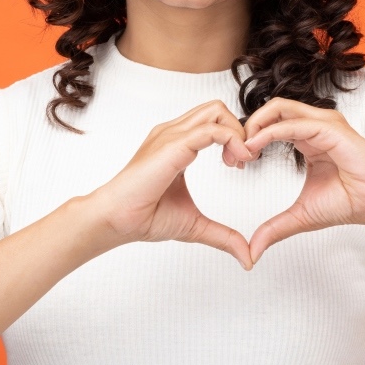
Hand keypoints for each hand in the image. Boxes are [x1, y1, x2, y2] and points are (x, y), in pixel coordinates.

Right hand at [90, 100, 258, 269]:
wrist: (117, 220)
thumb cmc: (144, 216)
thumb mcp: (195, 225)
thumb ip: (222, 235)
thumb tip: (247, 256)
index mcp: (176, 144)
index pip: (213, 121)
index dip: (234, 138)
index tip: (239, 164)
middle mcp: (174, 133)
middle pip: (217, 108)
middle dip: (240, 129)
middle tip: (243, 160)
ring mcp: (172, 135)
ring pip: (216, 110)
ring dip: (238, 133)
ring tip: (238, 162)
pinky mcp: (173, 145)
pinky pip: (212, 129)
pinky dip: (232, 140)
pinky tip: (234, 163)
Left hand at [243, 98, 364, 262]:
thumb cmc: (350, 202)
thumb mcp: (301, 216)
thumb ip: (275, 228)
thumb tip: (252, 251)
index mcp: (307, 137)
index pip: (269, 123)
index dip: (247, 138)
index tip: (233, 163)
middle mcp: (314, 125)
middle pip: (270, 110)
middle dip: (245, 127)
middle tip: (231, 155)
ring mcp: (324, 123)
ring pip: (279, 108)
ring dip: (254, 125)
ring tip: (241, 150)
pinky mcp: (332, 128)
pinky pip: (294, 123)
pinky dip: (270, 131)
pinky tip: (255, 146)